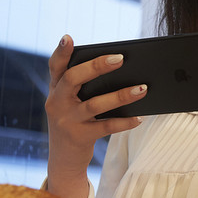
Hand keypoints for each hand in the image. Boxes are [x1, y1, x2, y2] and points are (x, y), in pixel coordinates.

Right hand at [45, 34, 144, 197]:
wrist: (64, 159)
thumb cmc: (75, 121)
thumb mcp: (72, 103)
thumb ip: (85, 87)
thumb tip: (121, 69)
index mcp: (55, 90)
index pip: (55, 67)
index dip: (61, 52)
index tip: (68, 38)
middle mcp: (57, 103)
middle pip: (73, 79)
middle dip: (96, 67)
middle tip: (120, 58)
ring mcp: (67, 121)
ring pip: (95, 104)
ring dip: (121, 95)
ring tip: (142, 88)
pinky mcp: (80, 137)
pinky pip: (106, 127)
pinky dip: (124, 122)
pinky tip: (140, 117)